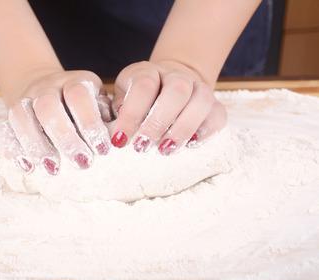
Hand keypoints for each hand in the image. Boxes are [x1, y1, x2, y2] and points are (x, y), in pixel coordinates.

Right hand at [0, 68, 111, 175]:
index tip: (102, 150)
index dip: (90, 122)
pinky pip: (3, 129)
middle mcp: (47, 86)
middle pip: (47, 106)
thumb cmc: (81, 102)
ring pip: (20, 116)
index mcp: (74, 81)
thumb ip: (105, 115)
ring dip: (36, 145)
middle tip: (82, 163)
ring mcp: (25, 99)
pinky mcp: (9, 113)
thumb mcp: (98, 101)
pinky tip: (26, 167)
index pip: (78, 95)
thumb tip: (118, 136)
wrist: (41, 82)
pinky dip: (12, 149)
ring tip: (53, 169)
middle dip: (65, 138)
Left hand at [111, 60, 226, 153]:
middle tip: (142, 146)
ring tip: (164, 149)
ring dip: (182, 129)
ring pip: (200, 102)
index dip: (131, 114)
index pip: (143, 86)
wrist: (169, 82)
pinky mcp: (215, 104)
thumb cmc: (139, 97)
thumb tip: (120, 129)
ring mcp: (199, 88)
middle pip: (176, 91)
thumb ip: (120, 108)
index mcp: (148, 71)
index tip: (120, 139)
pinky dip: (205, 132)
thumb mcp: (123, 96)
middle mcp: (176, 76)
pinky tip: (189, 145)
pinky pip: (217, 117)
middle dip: (158, 123)